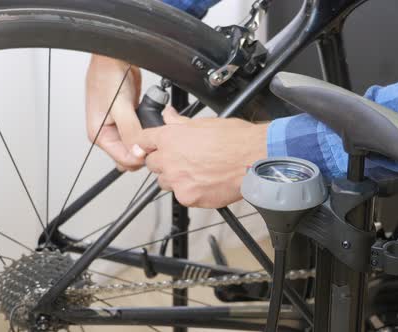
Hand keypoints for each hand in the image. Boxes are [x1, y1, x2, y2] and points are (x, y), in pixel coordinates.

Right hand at [86, 55, 145, 170]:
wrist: (115, 58)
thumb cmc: (108, 76)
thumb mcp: (120, 107)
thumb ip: (130, 131)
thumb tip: (137, 152)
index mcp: (99, 134)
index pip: (122, 160)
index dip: (139, 156)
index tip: (151, 148)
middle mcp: (108, 133)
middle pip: (130, 155)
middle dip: (143, 148)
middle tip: (154, 137)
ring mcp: (119, 126)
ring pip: (137, 144)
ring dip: (146, 138)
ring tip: (153, 125)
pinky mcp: (129, 118)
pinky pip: (140, 132)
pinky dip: (148, 129)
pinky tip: (152, 120)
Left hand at [133, 109, 268, 207]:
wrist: (254, 159)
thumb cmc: (235, 139)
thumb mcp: (204, 123)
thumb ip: (180, 122)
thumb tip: (168, 114)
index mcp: (170, 137)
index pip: (143, 141)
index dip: (147, 144)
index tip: (150, 147)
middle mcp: (169, 159)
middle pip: (152, 164)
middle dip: (163, 161)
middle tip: (183, 160)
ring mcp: (177, 180)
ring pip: (164, 182)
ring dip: (174, 178)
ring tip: (196, 172)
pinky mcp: (188, 197)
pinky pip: (181, 196)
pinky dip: (190, 191)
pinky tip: (205, 183)